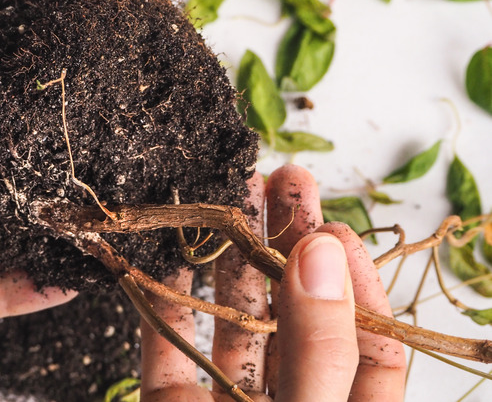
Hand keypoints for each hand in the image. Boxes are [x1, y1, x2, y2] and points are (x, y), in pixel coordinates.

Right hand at [140, 165, 406, 400]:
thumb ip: (318, 348)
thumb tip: (320, 254)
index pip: (368, 348)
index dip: (358, 284)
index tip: (334, 228)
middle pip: (296, 317)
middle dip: (290, 246)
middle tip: (284, 183)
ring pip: (233, 323)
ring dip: (230, 259)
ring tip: (233, 197)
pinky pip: (167, 346)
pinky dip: (164, 300)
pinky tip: (170, 255)